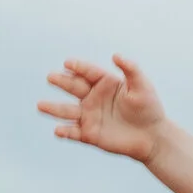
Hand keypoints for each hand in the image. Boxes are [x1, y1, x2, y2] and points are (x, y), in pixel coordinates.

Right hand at [38, 53, 167, 163]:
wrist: (153, 137)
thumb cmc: (149, 108)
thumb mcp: (142, 86)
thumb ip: (130, 69)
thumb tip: (115, 55)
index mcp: (105, 83)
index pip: (88, 72)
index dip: (78, 67)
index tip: (68, 63)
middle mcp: (93, 98)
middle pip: (73, 87)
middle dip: (61, 82)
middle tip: (50, 77)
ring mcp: (90, 116)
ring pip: (67, 111)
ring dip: (53, 108)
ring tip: (40, 105)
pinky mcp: (89, 134)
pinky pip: (73, 132)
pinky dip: (65, 132)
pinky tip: (57, 131)